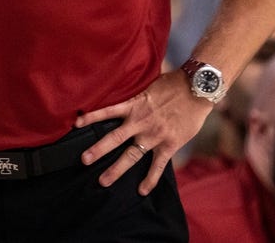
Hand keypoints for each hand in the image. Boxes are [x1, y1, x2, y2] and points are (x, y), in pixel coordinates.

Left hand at [75, 71, 212, 194]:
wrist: (198, 88)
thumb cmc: (175, 83)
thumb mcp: (150, 83)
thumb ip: (138, 93)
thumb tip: (127, 89)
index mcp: (135, 105)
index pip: (108, 111)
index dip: (91, 117)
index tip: (76, 124)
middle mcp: (141, 121)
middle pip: (114, 138)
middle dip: (98, 150)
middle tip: (84, 160)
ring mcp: (154, 135)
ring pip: (131, 156)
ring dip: (116, 169)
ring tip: (103, 181)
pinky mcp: (169, 144)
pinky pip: (157, 165)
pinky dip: (150, 179)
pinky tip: (141, 190)